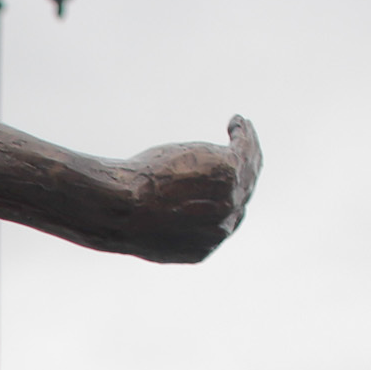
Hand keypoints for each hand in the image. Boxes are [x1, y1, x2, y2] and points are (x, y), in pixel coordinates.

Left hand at [108, 113, 259, 261]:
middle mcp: (223, 228)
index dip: (224, 200)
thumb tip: (168, 214)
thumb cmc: (123, 215)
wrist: (122, 208)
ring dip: (248, 148)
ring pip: (248, 172)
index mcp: (203, 248)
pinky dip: (244, 135)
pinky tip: (237, 122)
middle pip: (243, 195)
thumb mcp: (152, 228)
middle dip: (245, 172)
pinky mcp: (228, 174)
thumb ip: (170, 226)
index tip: (220, 182)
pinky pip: (243, 151)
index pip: (223, 221)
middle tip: (242, 150)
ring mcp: (229, 201)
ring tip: (243, 128)